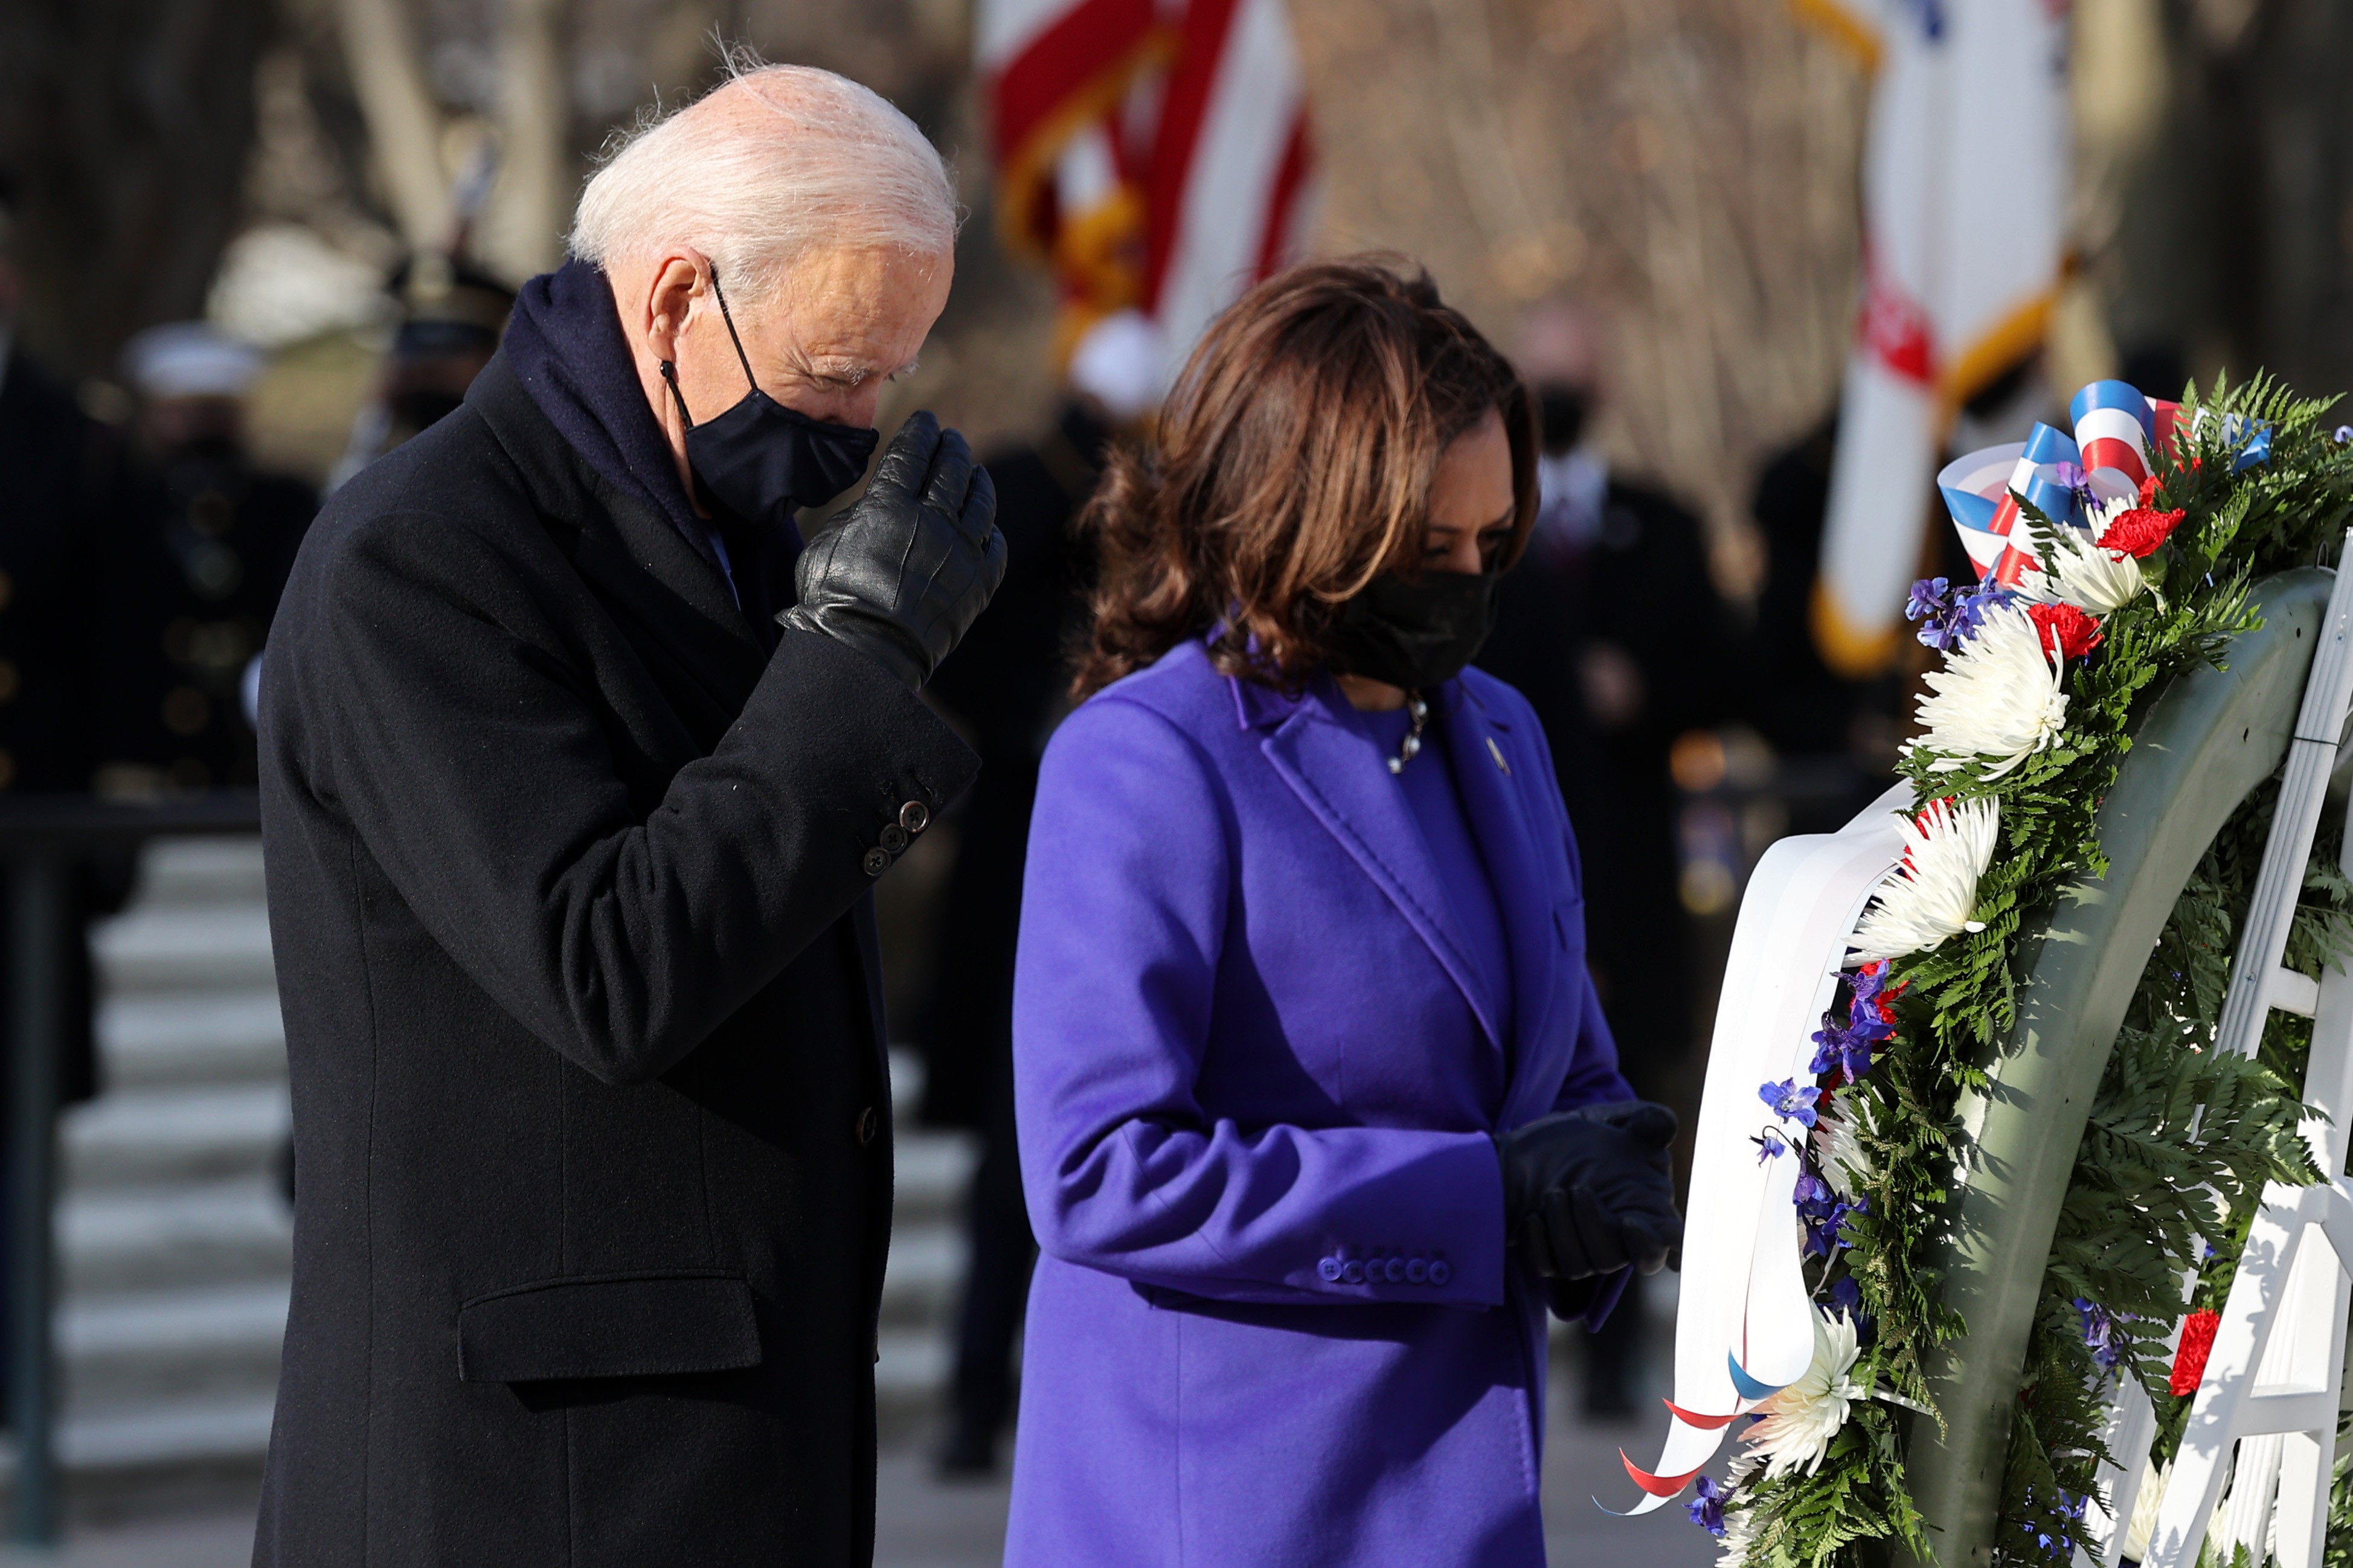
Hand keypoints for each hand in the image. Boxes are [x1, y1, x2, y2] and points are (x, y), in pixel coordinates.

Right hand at [776, 411, 1005, 690]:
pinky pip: (996, 546)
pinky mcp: (979, 582)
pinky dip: (991, 530)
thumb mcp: (829, 542)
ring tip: (976, 472)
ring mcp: (961, 551)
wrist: (867, 651)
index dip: (921, 433)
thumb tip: (882, 501)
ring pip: (980, 501)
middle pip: (952, 469)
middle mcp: (932, 521)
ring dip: (978, 481)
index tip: (926, 422)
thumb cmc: (834, 598)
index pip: (912, 453)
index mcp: (889, 505)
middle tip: (952, 440)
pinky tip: (987, 526)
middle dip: (953, 448)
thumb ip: (861, 515)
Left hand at [1493, 1101, 1682, 1280]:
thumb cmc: (1577, 1140)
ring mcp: (1585, 1254)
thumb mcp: (1610, 1121)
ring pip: (1582, 1265)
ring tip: (1552, 1191)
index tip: (1633, 1223)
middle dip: (1598, 1228)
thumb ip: (1643, 1120)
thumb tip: (1665, 1124)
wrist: (1526, 1152)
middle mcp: (1619, 1239)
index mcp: (1646, 1210)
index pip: (1670, 1241)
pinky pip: (1548, 1265)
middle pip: (1617, 1259)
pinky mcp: (1552, 1260)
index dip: (1668, 1245)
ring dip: (1564, 1224)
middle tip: (1579, 1190)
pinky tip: (1532, 1215)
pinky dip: (1539, 1241)